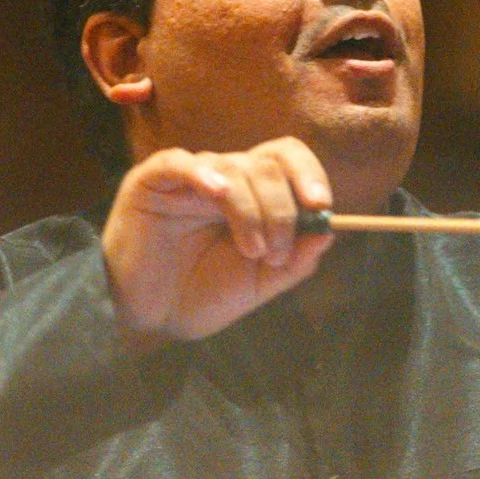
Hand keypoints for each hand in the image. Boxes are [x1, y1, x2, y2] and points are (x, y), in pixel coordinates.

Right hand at [103, 137, 336, 339]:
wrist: (150, 319)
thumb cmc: (201, 296)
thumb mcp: (260, 283)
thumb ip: (296, 260)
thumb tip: (329, 230)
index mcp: (250, 194)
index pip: (285, 159)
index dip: (308, 174)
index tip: (320, 206)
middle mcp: (222, 179)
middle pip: (266, 162)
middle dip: (281, 207)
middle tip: (275, 251)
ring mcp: (187, 178)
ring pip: (232, 166)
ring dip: (252, 210)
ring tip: (251, 251)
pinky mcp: (152, 182)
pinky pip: (181, 162)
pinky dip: (205, 175)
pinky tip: (217, 195)